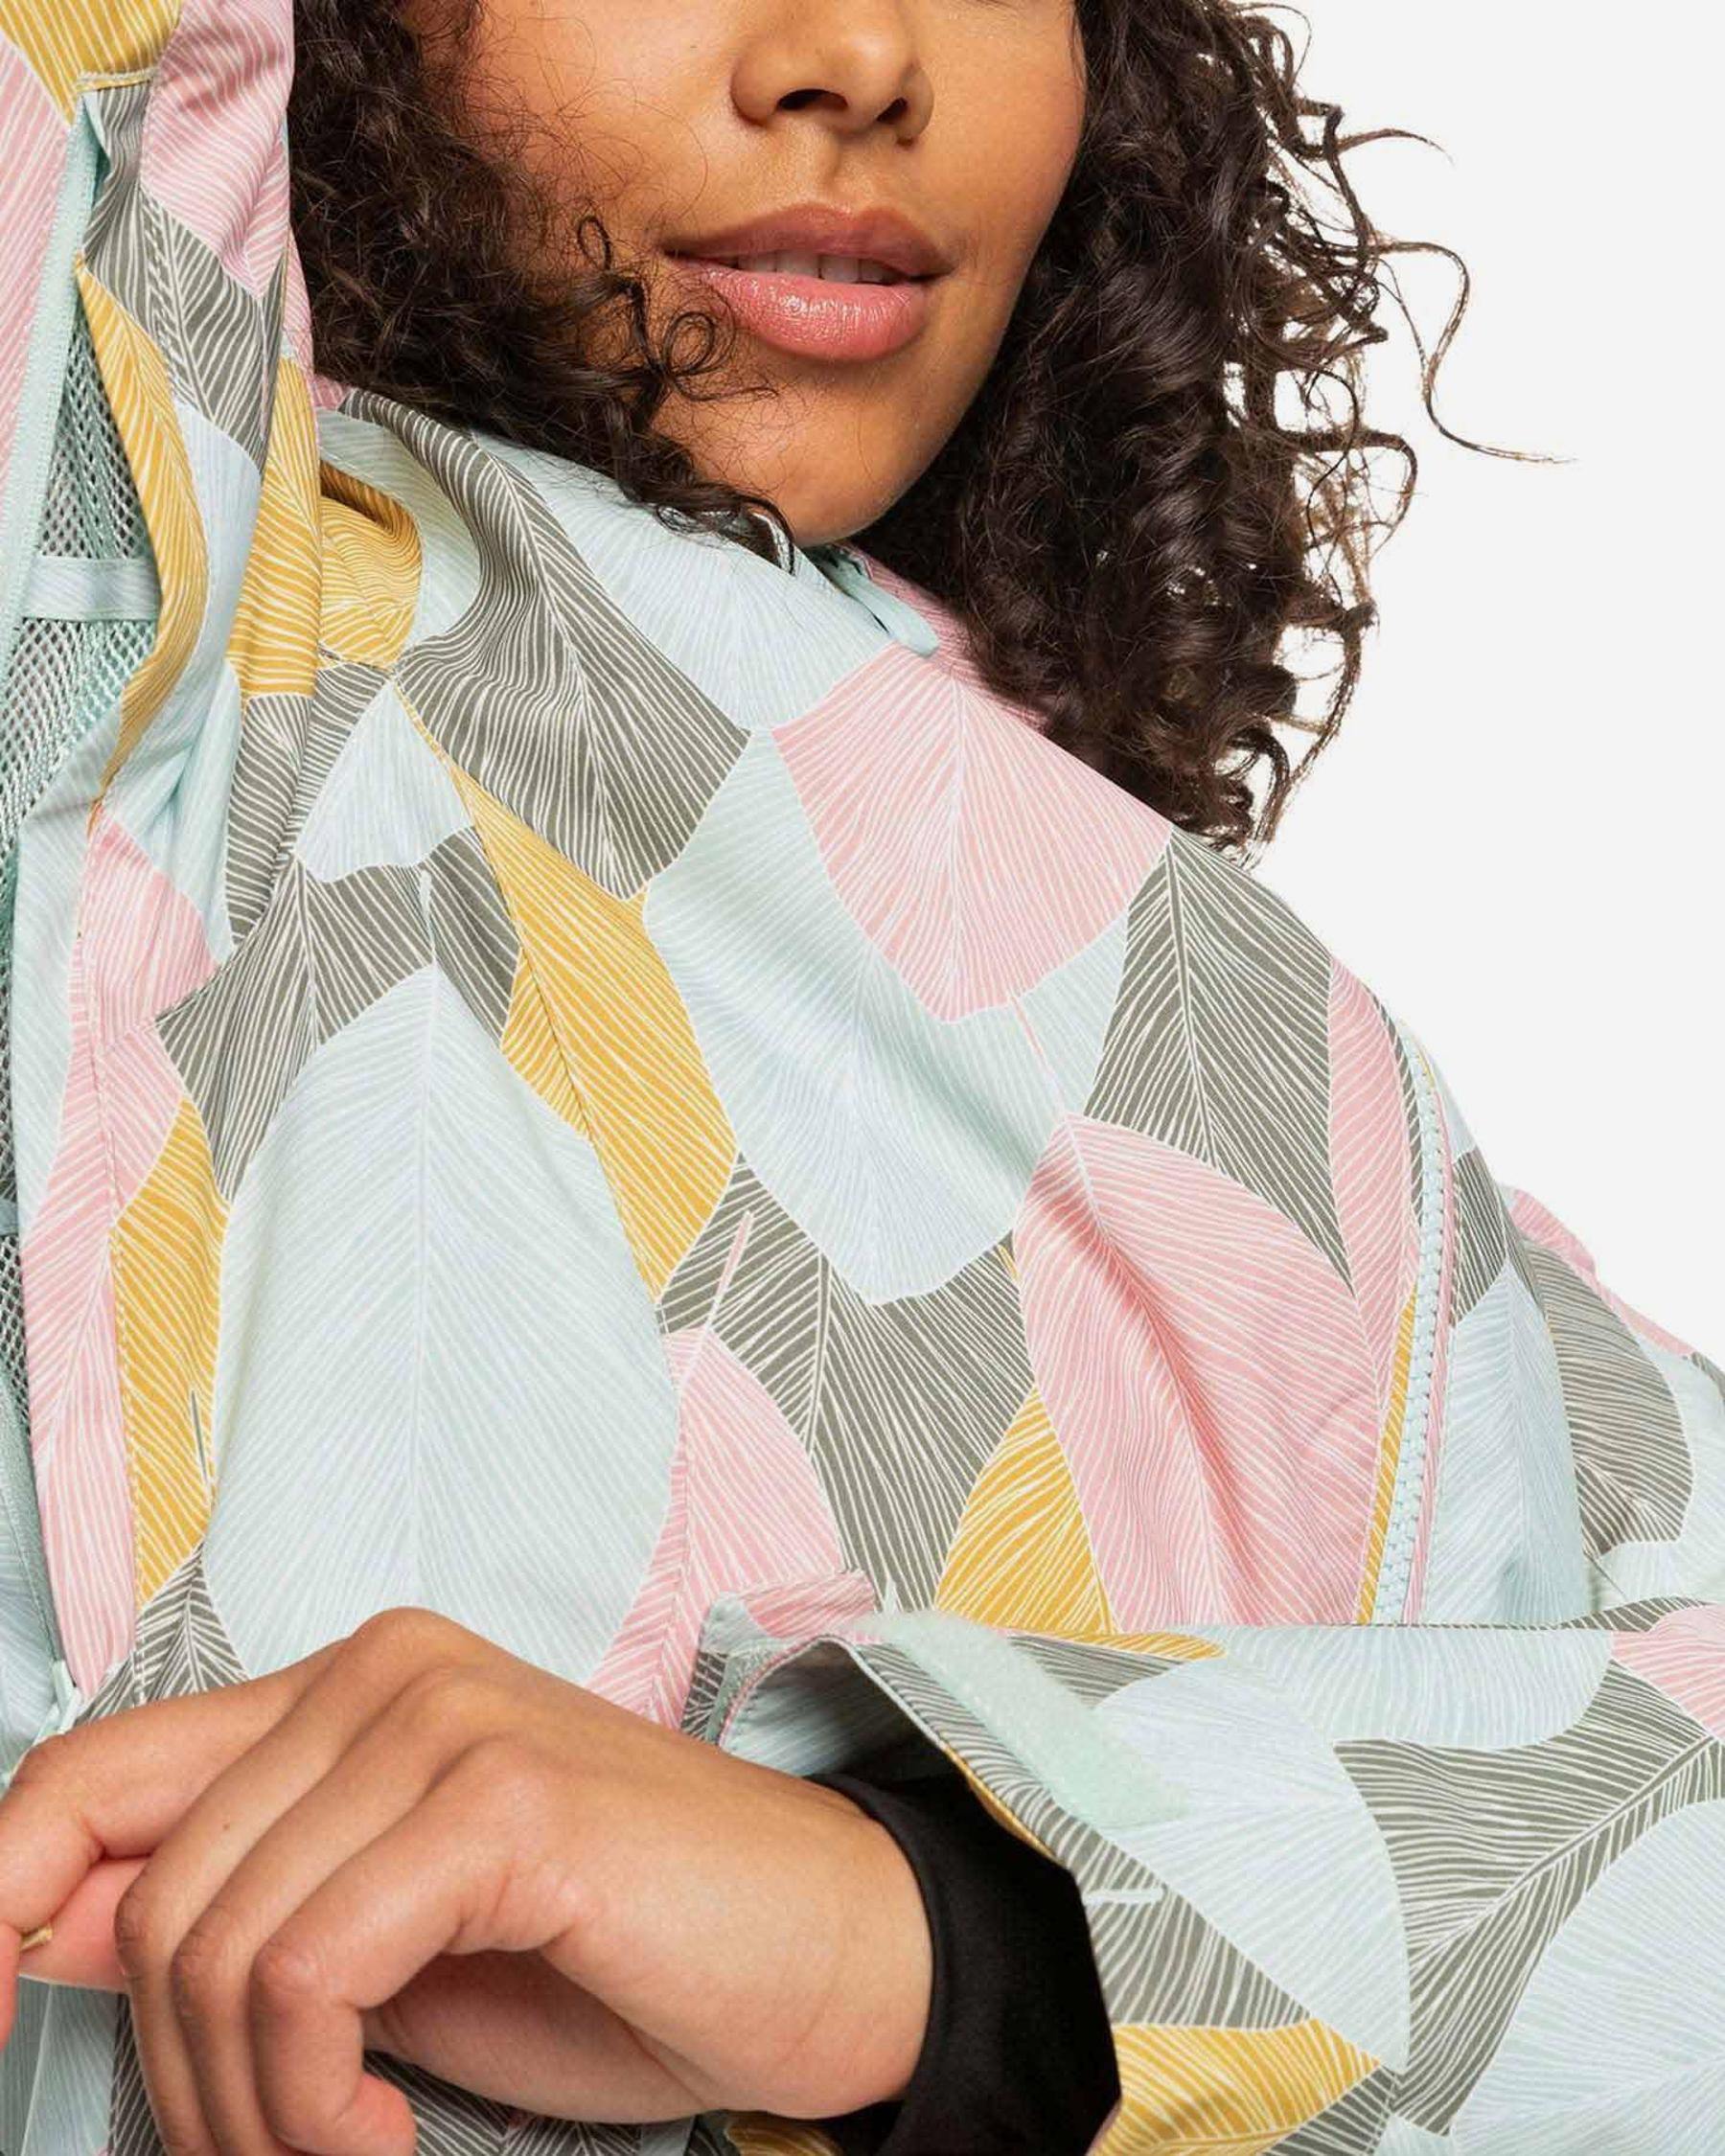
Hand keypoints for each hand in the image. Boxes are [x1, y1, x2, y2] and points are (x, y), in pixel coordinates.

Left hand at [0, 1607, 933, 2152]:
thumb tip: (34, 1940)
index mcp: (350, 1687)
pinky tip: (386, 2131)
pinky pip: (305, 1971)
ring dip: (253, 2112)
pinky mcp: (501, 1794)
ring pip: (212, 1946)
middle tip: (286, 2154)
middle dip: (178, 2083)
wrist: (830, 1954)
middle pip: (146, 1898)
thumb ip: (243, 1915)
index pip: (92, 1775)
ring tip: (350, 2148)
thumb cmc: (625, 1956)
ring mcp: (442, 1717)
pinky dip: (313, 2100)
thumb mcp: (392, 1947)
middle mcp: (383, 1670)